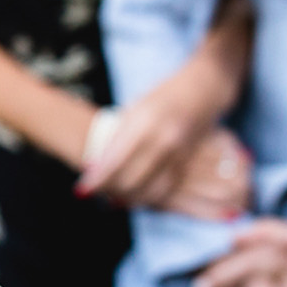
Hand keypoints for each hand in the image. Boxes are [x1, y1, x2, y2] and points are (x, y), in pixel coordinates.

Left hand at [77, 73, 242, 212]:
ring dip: (131, 199)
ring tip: (113, 200)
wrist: (205, 86)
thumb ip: (119, 135)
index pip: (115, 161)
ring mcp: (180, 152)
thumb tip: (98, 164)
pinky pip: (168, 188)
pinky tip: (136, 197)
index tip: (80, 191)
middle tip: (95, 194)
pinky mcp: (190, 160)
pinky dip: (150, 196)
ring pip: (152, 190)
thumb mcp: (135, 108)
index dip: (97, 179)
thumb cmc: (163, 95)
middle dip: (110, 191)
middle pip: (132, 179)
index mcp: (144, 122)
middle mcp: (163, 140)